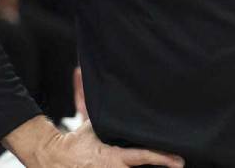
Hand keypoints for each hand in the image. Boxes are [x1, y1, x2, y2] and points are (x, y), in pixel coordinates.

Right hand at [5, 116, 183, 167]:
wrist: (55, 158)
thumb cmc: (76, 141)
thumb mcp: (89, 123)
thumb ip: (94, 105)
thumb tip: (86, 75)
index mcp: (113, 156)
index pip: (142, 157)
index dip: (161, 158)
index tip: (177, 160)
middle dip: (161, 165)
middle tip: (179, 163)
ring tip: (170, 164)